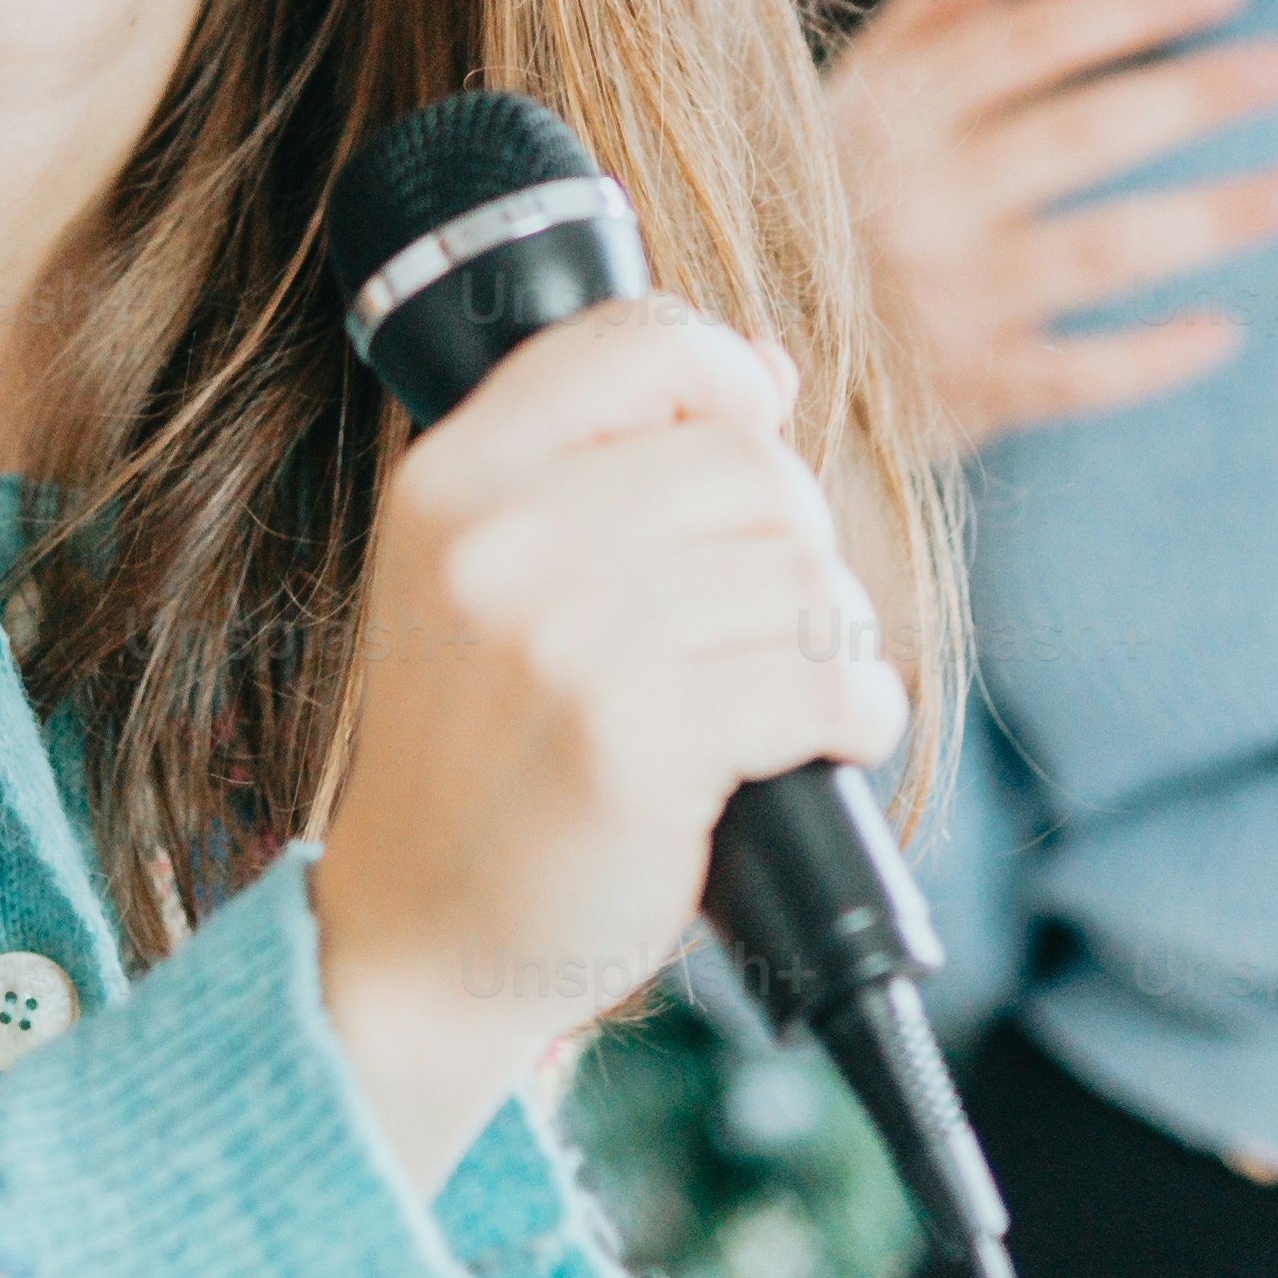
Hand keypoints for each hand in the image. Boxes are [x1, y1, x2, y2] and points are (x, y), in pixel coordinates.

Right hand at [305, 296, 904, 1193]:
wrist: (422, 937)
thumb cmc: (477, 754)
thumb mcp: (483, 575)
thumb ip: (601, 463)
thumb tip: (764, 365)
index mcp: (453, 479)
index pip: (630, 340)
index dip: (721, 376)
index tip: (747, 436)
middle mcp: (500, 540)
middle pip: (748, 463)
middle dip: (794, 540)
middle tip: (765, 618)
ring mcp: (567, 639)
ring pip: (800, 570)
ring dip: (834, 636)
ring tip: (785, 690)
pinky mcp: (640, 742)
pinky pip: (824, 678)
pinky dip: (856, 712)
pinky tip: (820, 742)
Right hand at [831, 0, 1277, 449]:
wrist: (743, 346)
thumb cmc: (829, 196)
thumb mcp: (863, 91)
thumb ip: (940, 3)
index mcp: (892, 110)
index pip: (1031, 40)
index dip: (1134, 6)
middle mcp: (916, 197)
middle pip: (1080, 136)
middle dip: (1191, 97)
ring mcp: (939, 299)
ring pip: (1099, 252)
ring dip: (1209, 219)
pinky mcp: (958, 393)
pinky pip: (1074, 376)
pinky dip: (1150, 358)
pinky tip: (1223, 331)